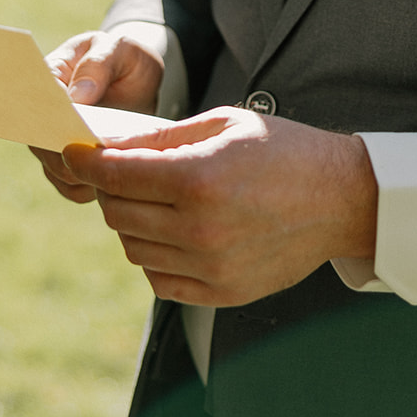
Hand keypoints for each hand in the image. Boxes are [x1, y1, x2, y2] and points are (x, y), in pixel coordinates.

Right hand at [32, 28, 164, 204]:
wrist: (137, 81)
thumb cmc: (123, 59)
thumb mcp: (119, 49)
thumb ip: (98, 64)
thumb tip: (75, 97)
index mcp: (47, 78)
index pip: (34, 100)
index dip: (47, 115)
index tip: (69, 123)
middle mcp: (41, 116)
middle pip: (42, 143)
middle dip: (66, 152)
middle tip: (96, 154)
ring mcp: (54, 144)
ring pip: (57, 171)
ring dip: (82, 174)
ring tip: (111, 170)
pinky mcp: (72, 166)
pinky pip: (75, 187)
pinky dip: (92, 188)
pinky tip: (115, 182)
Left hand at [61, 108, 377, 304]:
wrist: (343, 199)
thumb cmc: (285, 150)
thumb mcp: (225, 124)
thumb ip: (164, 139)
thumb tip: (110, 147)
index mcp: (199, 179)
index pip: (115, 175)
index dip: (86, 163)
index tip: (74, 155)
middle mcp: (199, 228)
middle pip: (118, 213)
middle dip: (111, 189)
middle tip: (121, 172)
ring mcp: (210, 266)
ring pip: (133, 248)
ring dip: (132, 223)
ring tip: (156, 201)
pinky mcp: (221, 292)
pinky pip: (159, 279)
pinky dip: (155, 255)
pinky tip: (176, 231)